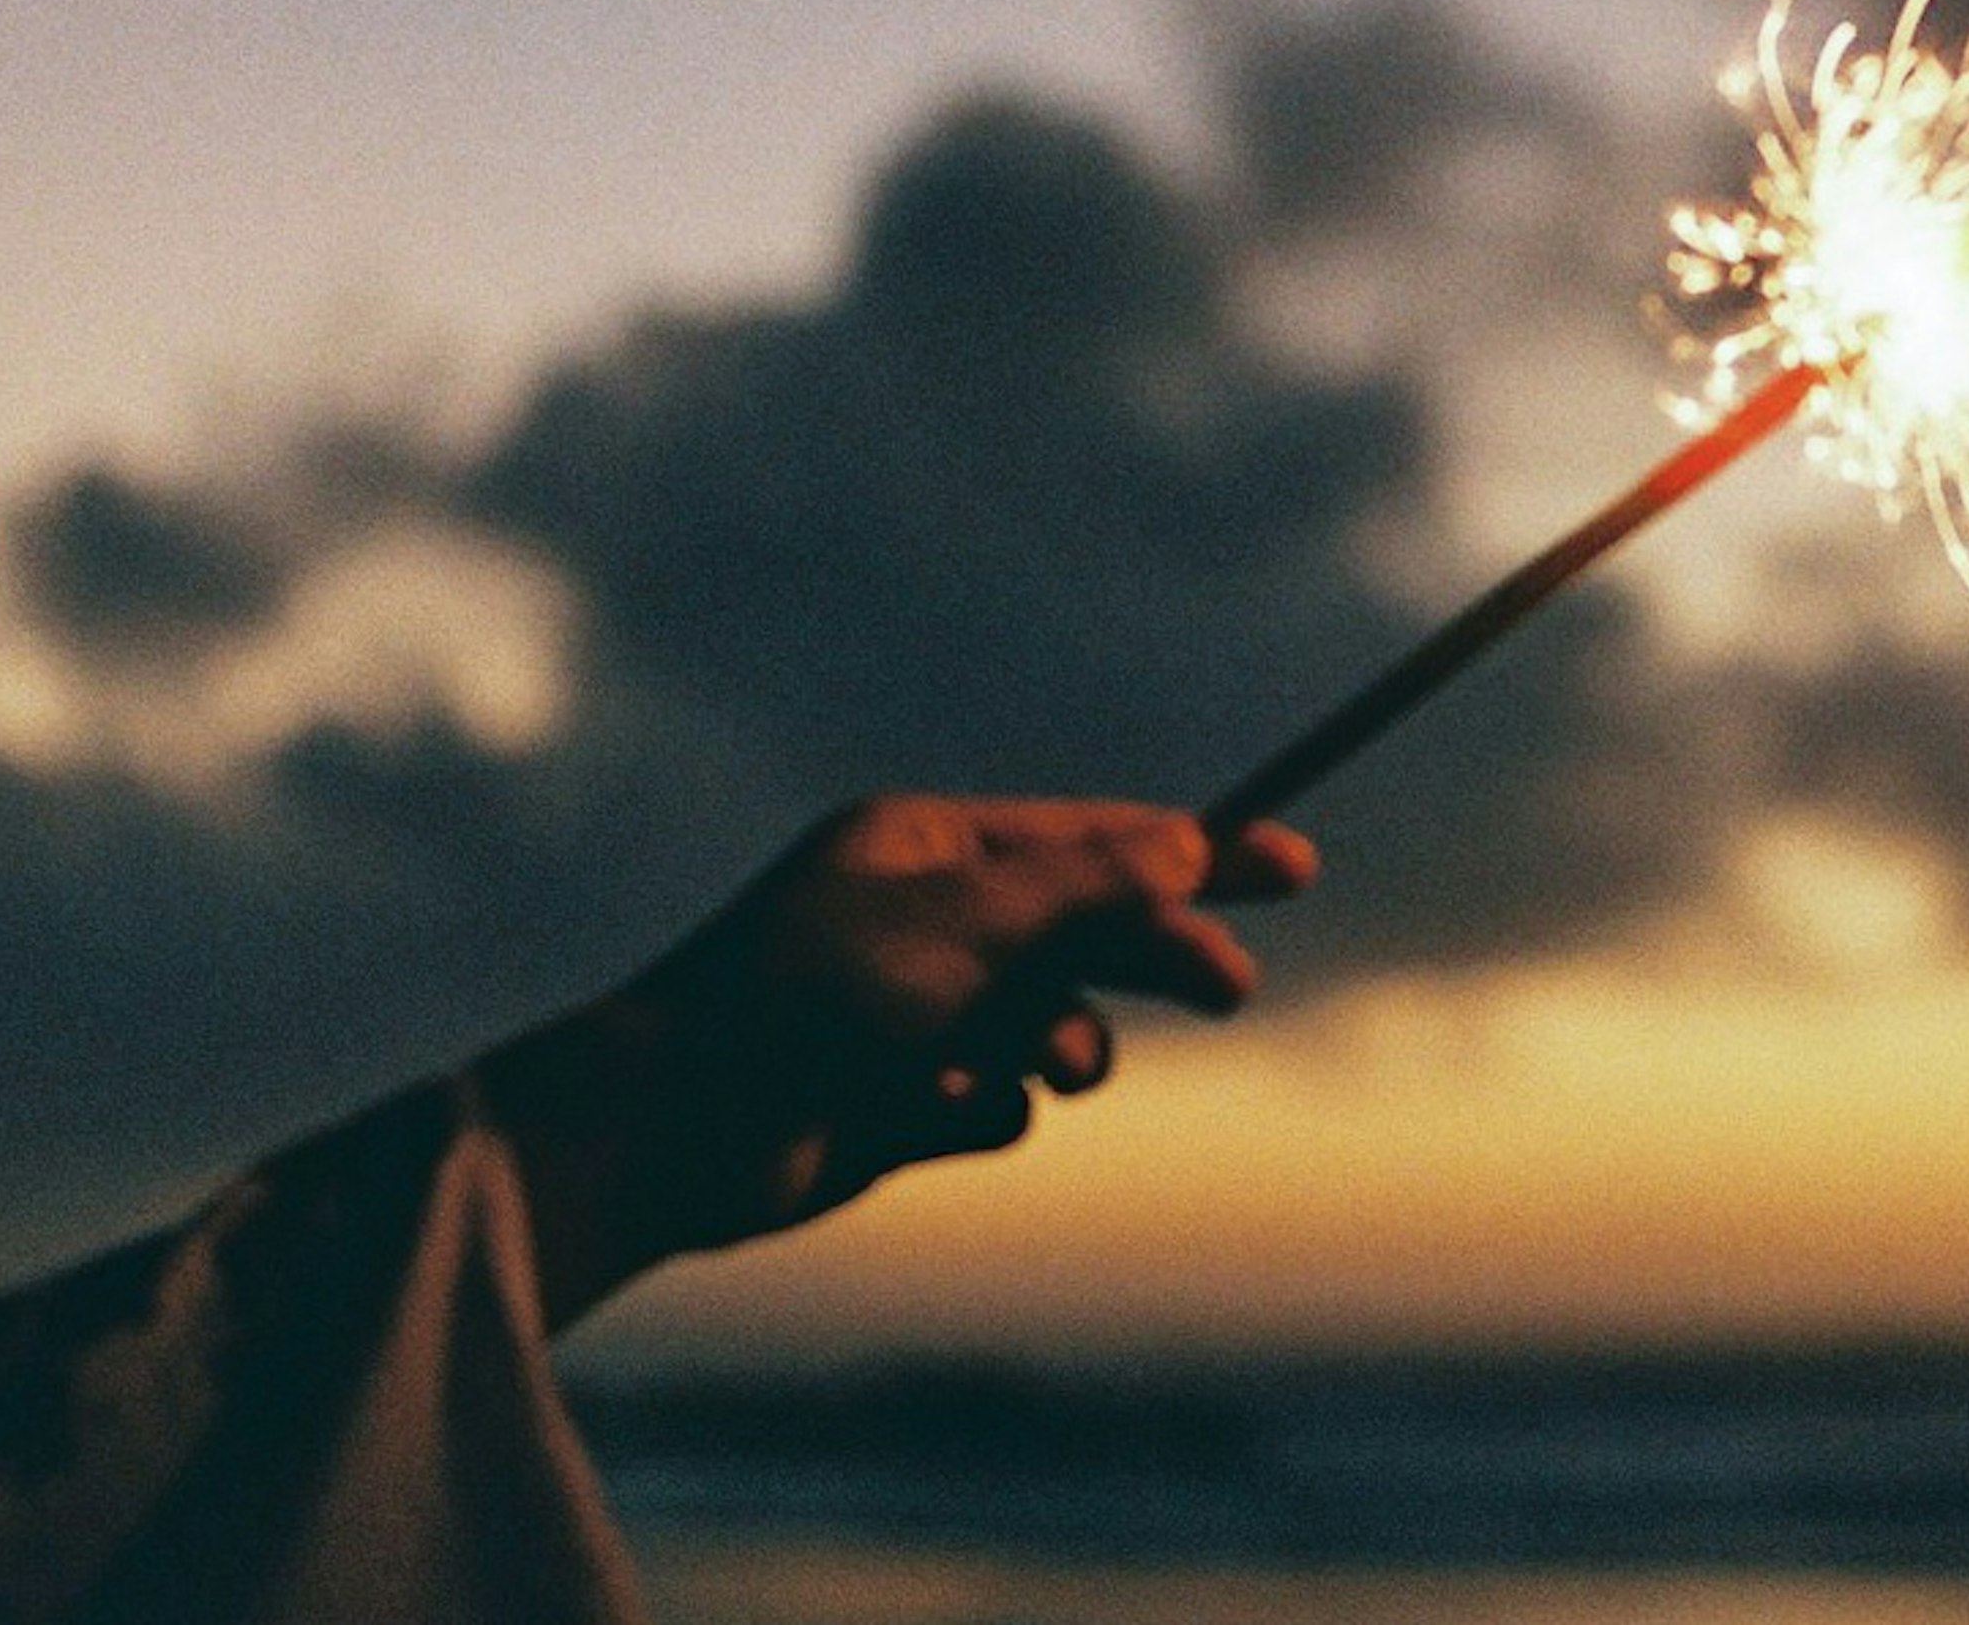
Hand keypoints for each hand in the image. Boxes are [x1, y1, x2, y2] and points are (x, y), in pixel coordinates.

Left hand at [482, 795, 1313, 1325]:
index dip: (1194, 851)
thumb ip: (1086, 889)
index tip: (1291, 863)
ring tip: (1036, 1070)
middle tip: (1228, 989)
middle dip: (1154, 957)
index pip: (1092, 838)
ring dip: (1057, 1050)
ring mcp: (915, 1012)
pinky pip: (995, 1104)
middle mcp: (924, 918)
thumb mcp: (966, 922)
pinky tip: (916, 1116)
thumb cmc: (805, 996)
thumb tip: (1186, 848)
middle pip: (1088, 930)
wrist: (677, 1130)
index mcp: (927, 844)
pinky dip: (975, 1111)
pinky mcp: (901, 1100)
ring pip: (1053, 1028)